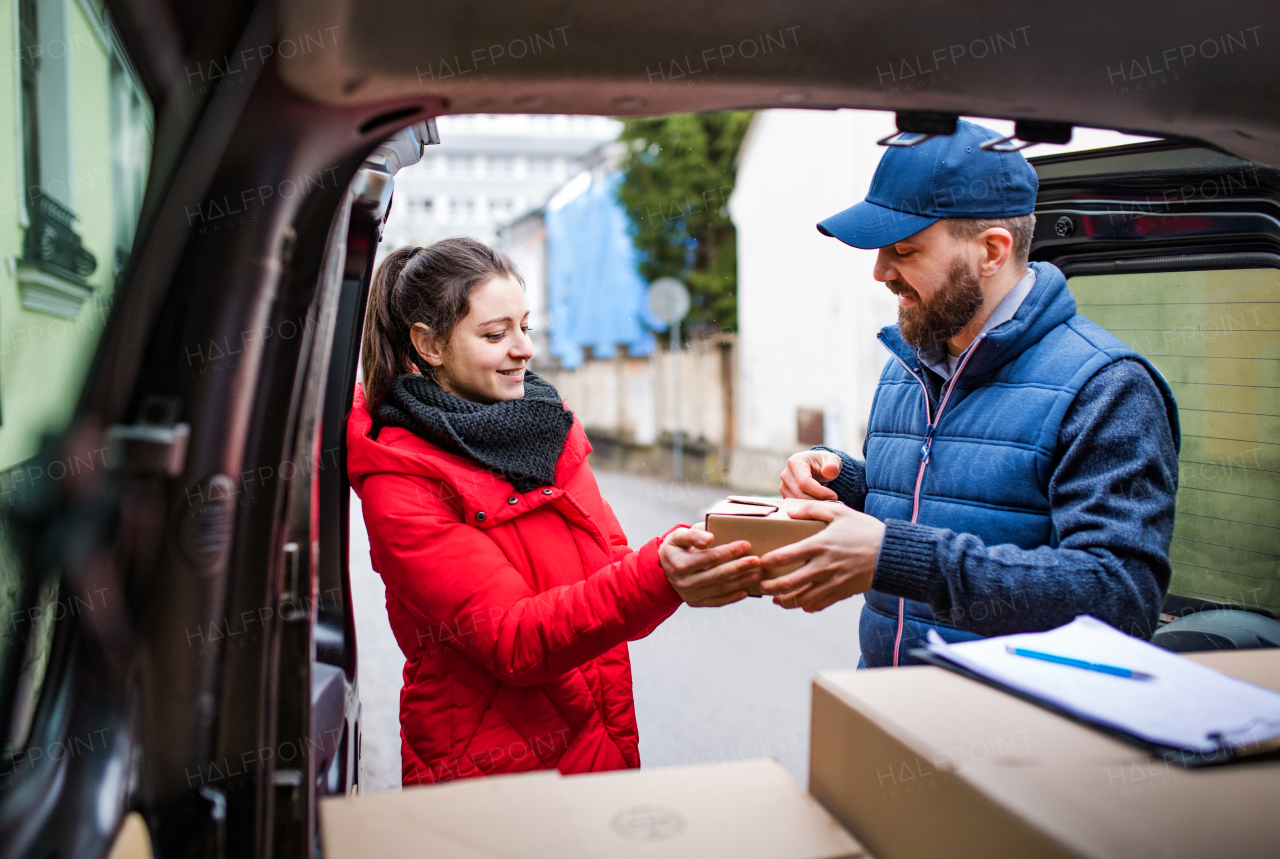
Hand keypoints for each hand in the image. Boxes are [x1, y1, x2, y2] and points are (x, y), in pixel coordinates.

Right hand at [659, 528, 760, 607]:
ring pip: (720, 589)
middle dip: (739, 567)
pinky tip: (746, 591)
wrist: (663, 569)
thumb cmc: (676, 548)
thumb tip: (710, 537)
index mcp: (680, 564)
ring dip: (740, 582)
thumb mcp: (678, 536)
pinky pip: (717, 601)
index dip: (729, 551)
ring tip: (756, 575)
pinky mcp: (695, 603)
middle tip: (757, 560)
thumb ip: (693, 535)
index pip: (710, 557)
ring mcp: (690, 595)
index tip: (746, 544)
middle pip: (718, 574)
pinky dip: (732, 597)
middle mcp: (684, 582)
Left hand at [757, 502, 884, 611]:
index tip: (760, 562)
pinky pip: (820, 604)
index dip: (769, 562)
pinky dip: (807, 606)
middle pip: (789, 583)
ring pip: (802, 599)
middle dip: (770, 587)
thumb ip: (812, 509)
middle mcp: (823, 566)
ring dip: (785, 601)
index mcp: (820, 545)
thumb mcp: (839, 512)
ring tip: (775, 600)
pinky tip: (800, 604)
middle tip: (760, 587)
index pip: (786, 556)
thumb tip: (790, 510)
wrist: (892, 553)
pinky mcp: (842, 592)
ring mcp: (833, 582)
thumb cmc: (864, 529)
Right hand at [779, 450, 841, 500]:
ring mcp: (783, 486)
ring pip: (797, 502)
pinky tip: (820, 505)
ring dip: (813, 505)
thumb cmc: (825, 463)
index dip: (820, 492)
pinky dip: (808, 508)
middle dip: (817, 501)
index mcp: (795, 462)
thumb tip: (829, 470)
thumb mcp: (833, 460)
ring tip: (828, 503)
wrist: (818, 469)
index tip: (834, 496)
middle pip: (799, 494)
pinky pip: (795, 506)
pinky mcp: (785, 496)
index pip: (804, 482)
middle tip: (833, 502)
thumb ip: (833, 464)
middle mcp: (785, 474)